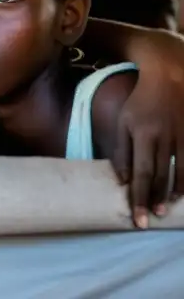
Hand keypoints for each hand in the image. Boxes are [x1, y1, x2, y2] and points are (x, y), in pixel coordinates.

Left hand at [114, 52, 183, 228]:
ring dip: (174, 194)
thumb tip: (122, 180)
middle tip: (150, 220)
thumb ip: (121, 151)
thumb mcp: (123, 122)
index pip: (141, 174)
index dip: (139, 197)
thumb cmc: (141, 102)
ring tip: (166, 210)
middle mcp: (165, 139)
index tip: (138, 219)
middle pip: (160, 177)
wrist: (171, 78)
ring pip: (181, 174)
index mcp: (143, 135)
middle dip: (155, 201)